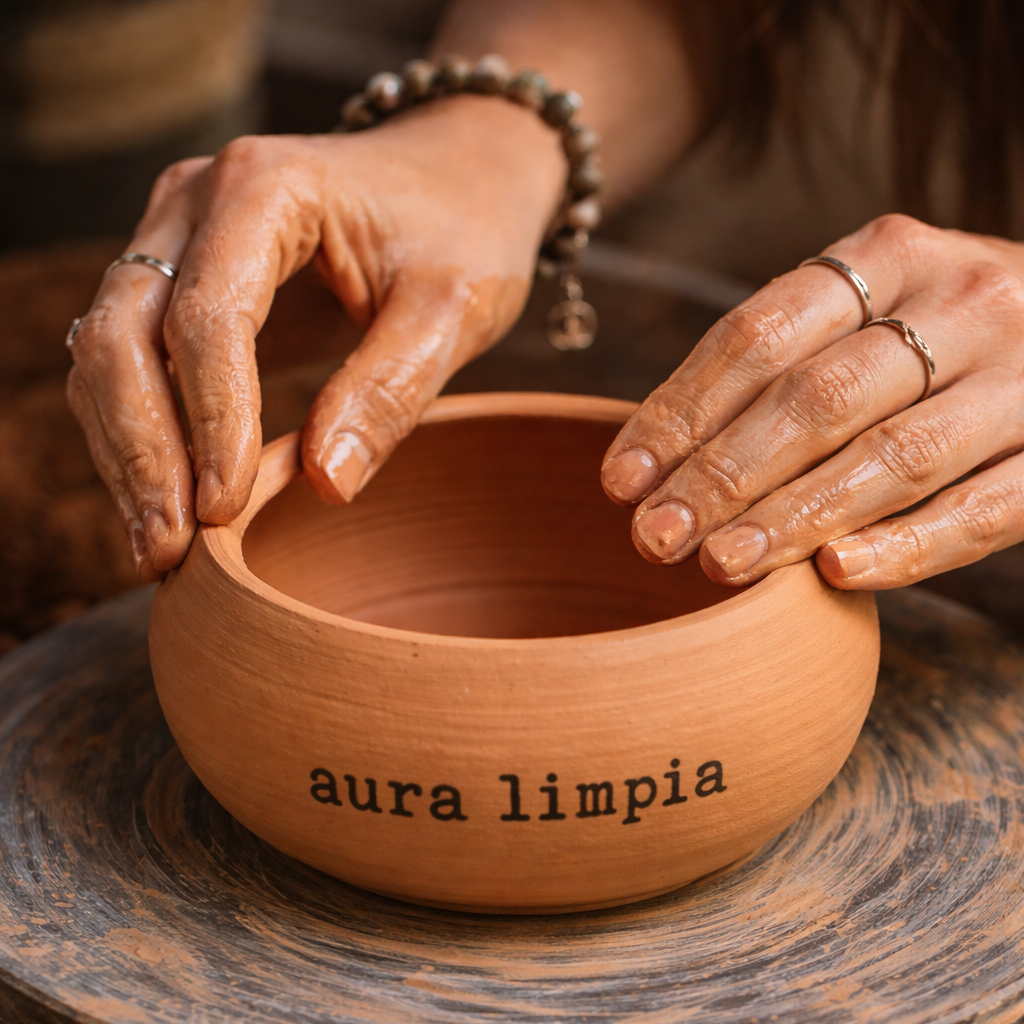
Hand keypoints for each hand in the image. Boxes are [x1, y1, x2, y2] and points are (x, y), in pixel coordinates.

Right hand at [66, 96, 563, 578]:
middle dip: (142, 450)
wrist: (457, 179)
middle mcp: (197, 201)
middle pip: (125, 331)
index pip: (209, 315)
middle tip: (167, 551)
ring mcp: (179, 237)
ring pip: (109, 349)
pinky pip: (131, 360)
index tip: (225, 509)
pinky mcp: (183, 279)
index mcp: (265, 187)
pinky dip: (139, 433)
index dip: (210, 420)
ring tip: (155, 548)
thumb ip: (391, 387)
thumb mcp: (453, 305)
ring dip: (125, 452)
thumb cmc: (464, 229)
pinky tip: (163, 503)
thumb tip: (324, 485)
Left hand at [600, 214, 1023, 589]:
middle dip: (724, 475)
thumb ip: (783, 364)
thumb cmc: (937, 334)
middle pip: (816, 398)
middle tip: (656, 538)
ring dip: (795, 518)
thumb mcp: (865, 313)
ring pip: (892, 456)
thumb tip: (654, 463)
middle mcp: (963, 299)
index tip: (622, 482)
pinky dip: (908, 545)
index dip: (681, 412)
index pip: (758, 336)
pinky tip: (835, 575)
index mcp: (888, 255)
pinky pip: (984, 510)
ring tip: (719, 565)